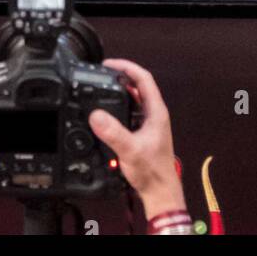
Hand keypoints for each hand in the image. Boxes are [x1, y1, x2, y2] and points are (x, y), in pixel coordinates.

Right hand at [87, 59, 185, 218]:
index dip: (127, 67)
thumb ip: (113, 132)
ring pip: (135, 99)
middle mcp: (154, 114)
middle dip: (121, 76)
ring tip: (104, 87)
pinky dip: (121, 107)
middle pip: (139, 86)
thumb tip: (96, 115)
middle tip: (103, 73)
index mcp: (156, 111)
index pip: (143, 78)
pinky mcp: (145, 132)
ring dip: (121, 91)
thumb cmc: (152, 172)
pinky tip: (110, 112)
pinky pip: (132, 112)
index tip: (109, 64)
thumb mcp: (129, 150)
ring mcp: (150, 123)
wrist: (160, 191)